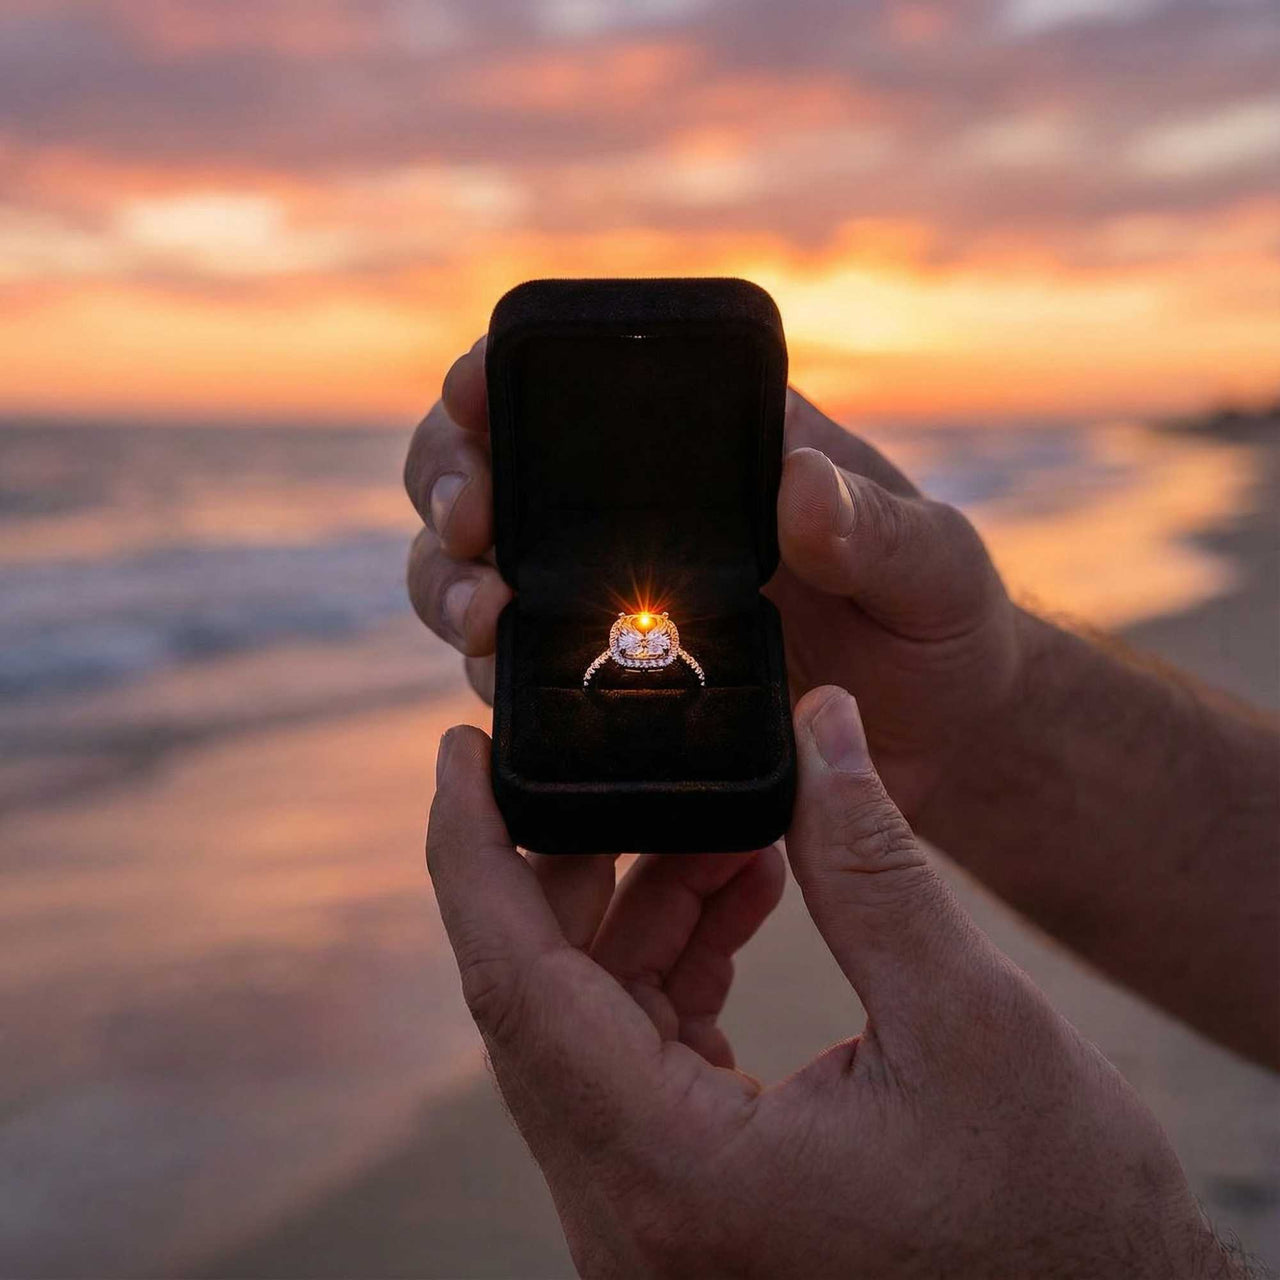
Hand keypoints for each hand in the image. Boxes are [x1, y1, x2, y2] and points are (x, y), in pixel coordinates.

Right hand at [404, 342, 1023, 814]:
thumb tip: (799, 486)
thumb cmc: (941, 620)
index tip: (475, 391)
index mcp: (710, 452)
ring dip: (448, 583)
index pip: (578, 392)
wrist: (938, 733)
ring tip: (486, 616)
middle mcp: (639, 518)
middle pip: (492, 474)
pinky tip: (504, 682)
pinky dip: (491, 672)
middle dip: (449, 481)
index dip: (501, 379)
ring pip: (477, 572)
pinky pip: (519, 671)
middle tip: (471, 521)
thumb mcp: (934, 564)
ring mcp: (612, 601)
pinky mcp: (607, 682)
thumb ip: (876, 528)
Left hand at [428, 687, 1230, 1278]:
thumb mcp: (967, 1022)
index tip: (461, 754)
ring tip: (733, 829)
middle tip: (635, 766)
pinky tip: (741, 896)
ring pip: (591, 1025)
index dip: (473, 853)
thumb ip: (871, 864)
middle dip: (582, 863)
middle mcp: (636, 1216)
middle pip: (541, 1000)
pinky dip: (676, 966)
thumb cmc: (1058, 1222)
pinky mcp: (693, 1204)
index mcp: (678, 1179)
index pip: (516, 989)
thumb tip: (821, 728)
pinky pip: (640, 1059)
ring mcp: (658, 1219)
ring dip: (646, 911)